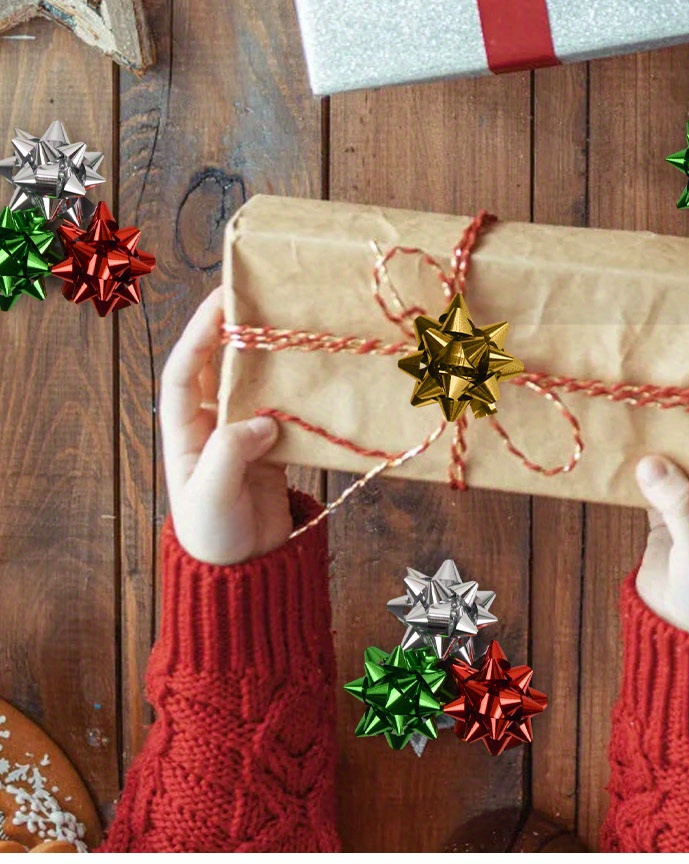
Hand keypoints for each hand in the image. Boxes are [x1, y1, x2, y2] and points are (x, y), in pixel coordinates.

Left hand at [160, 289, 292, 565]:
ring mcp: (245, 434)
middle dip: (236, 332)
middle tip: (264, 299)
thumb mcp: (212, 495)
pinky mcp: (274, 446)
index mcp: (184, 432)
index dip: (199, 333)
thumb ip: (229, 453)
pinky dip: (299, 388)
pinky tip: (318, 373)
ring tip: (293, 325)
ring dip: (270, 355)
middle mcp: (211, 425)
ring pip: (255, 381)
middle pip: (220, 366)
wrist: (247, 576)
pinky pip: (286, 406)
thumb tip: (262, 420)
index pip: (185, 370)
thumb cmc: (215, 538)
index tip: (222, 301)